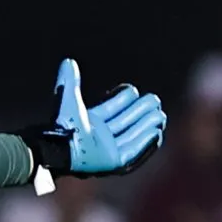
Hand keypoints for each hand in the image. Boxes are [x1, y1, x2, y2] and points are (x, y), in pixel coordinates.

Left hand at [19, 59, 165, 176]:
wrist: (61, 146)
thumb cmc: (64, 124)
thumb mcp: (69, 98)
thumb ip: (70, 80)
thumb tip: (68, 61)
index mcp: (91, 123)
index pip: (112, 109)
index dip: (123, 99)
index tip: (133, 90)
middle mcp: (100, 137)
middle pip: (126, 122)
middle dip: (141, 111)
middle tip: (155, 100)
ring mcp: (108, 149)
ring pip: (133, 135)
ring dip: (147, 125)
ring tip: (160, 115)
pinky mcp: (114, 161)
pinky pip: (134, 150)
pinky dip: (146, 142)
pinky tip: (156, 131)